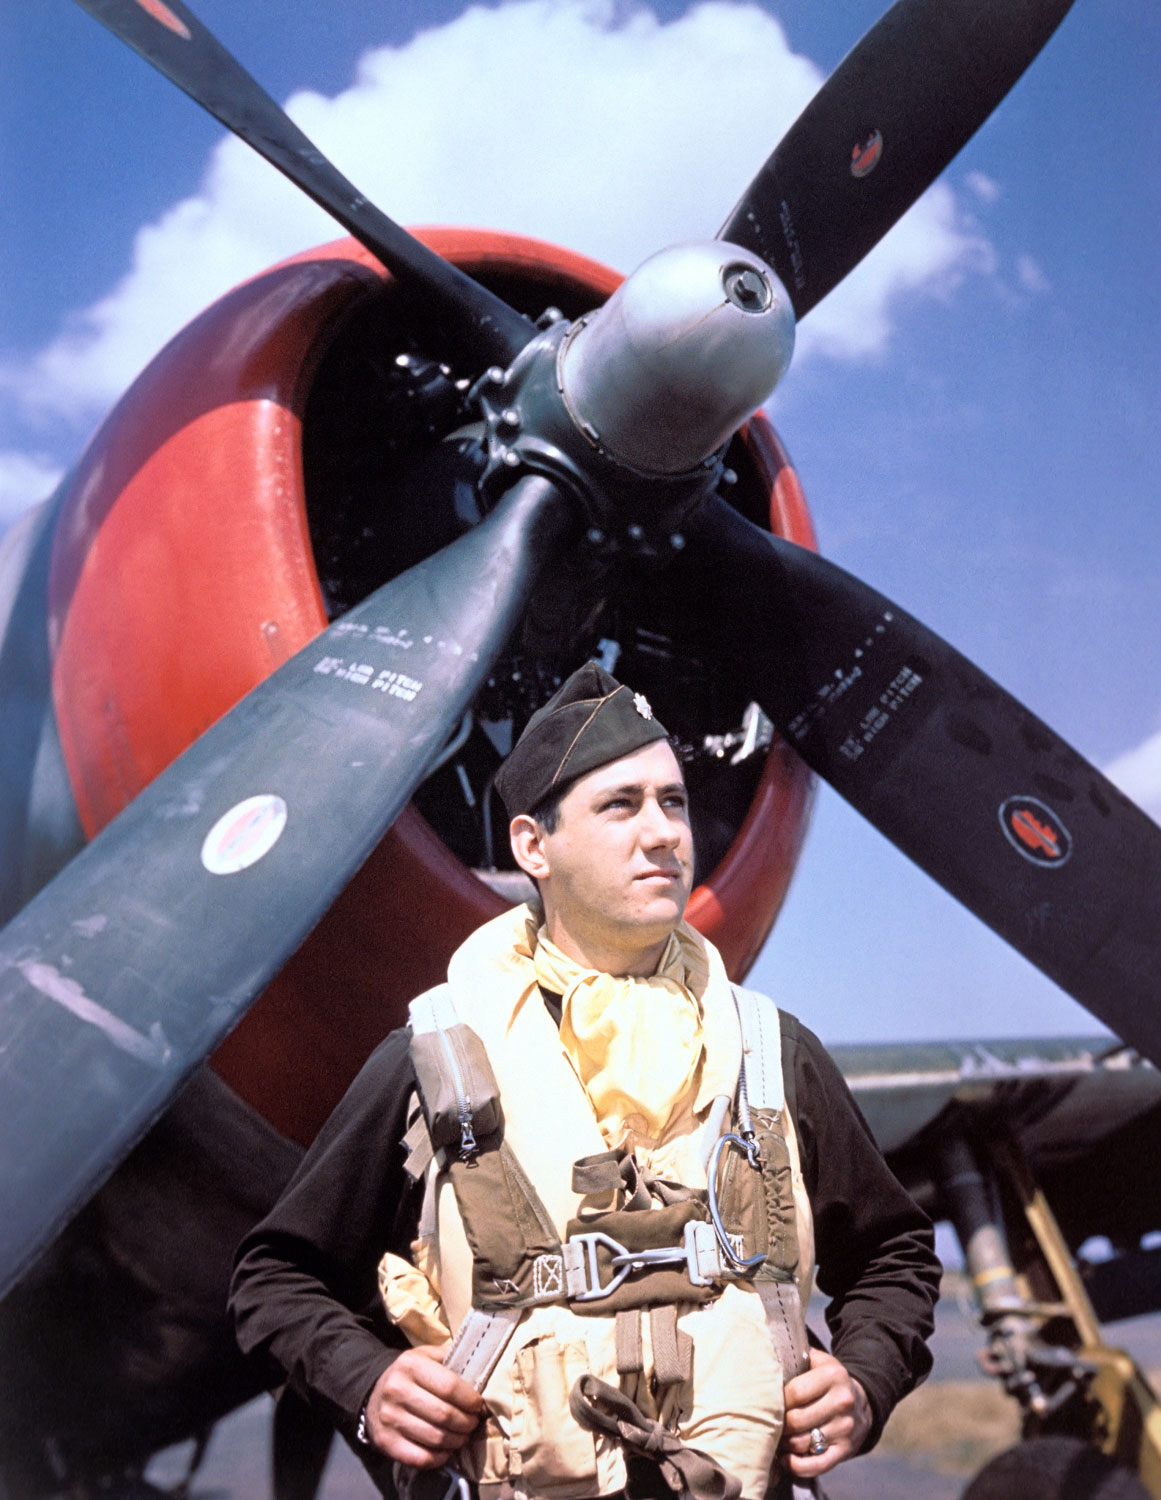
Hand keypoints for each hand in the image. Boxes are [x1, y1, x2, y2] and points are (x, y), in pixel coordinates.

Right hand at [364, 1344, 484, 1466]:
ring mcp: (389, 1418)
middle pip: (444, 1414)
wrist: (374, 1393)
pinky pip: (420, 1457)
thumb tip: (480, 1373)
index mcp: (410, 1364)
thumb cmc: (410, 1375)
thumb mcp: (426, 1356)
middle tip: (473, 1423)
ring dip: (456, 1441)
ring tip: (463, 1436)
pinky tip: (446, 1450)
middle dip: (467, 1422)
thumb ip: (450, 1359)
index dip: (470, 1399)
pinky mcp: (385, 1441)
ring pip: (435, 1437)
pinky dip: (439, 1458)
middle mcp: (397, 1390)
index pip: (449, 1386)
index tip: (480, 1406)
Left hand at [778, 1348, 871, 1478]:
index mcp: (833, 1376)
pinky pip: (817, 1465)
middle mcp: (842, 1402)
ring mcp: (845, 1429)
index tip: (770, 1401)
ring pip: (803, 1443)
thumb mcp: (818, 1361)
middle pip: (797, 1420)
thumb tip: (764, 1355)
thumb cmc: (828, 1380)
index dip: (778, 1400)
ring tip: (776, 1437)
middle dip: (779, 1423)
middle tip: (769, 1421)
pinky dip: (797, 1465)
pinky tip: (786, 1458)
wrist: (863, 1403)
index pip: (795, 1392)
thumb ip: (795, 1356)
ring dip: (785, 1443)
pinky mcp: (845, 1451)